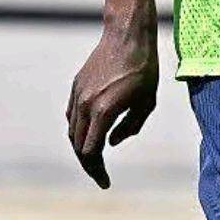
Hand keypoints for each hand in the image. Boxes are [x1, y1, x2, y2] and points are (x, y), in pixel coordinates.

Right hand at [67, 22, 158, 187]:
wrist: (127, 36)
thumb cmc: (143, 69)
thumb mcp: (147, 103)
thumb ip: (130, 127)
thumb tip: (112, 143)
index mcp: (103, 111)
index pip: (92, 152)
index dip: (97, 171)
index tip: (106, 182)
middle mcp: (85, 105)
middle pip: (78, 146)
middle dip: (89, 165)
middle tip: (101, 176)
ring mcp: (77, 95)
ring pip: (72, 131)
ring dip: (81, 148)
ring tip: (96, 159)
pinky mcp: (76, 86)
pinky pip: (72, 116)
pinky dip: (78, 130)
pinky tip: (90, 135)